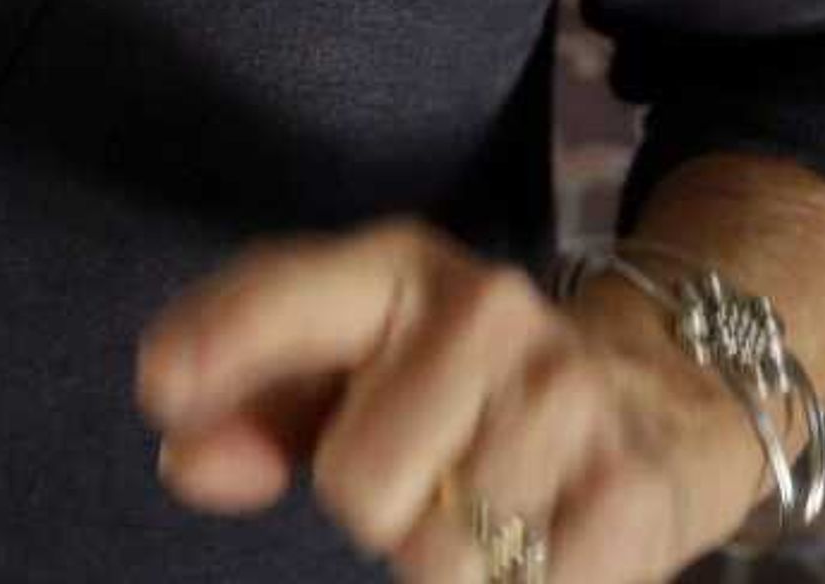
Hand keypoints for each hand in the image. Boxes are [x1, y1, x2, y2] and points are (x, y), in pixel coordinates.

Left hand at [135, 217, 766, 581]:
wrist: (662, 389)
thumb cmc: (460, 384)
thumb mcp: (353, 361)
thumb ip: (250, 402)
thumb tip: (187, 462)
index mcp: (397, 270)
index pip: (291, 292)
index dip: (221, 342)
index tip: (162, 386)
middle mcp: (487, 311)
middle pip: (359, 485)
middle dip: (374, 506)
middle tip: (425, 472)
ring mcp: (569, 397)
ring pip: (439, 558)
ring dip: (450, 558)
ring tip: (486, 502)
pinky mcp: (634, 491)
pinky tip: (543, 537)